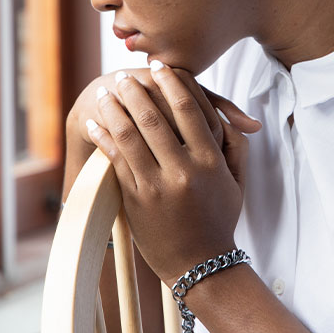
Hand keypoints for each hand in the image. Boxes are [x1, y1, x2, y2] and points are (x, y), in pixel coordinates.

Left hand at [86, 62, 250, 284]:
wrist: (200, 265)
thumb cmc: (219, 219)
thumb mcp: (236, 182)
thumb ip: (236, 146)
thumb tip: (232, 116)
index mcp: (210, 161)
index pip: (189, 109)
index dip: (172, 82)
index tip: (161, 66)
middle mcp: (183, 170)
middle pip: (154, 117)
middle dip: (136, 90)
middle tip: (124, 75)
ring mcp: (157, 185)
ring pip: (130, 135)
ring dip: (115, 109)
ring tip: (106, 93)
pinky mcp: (136, 199)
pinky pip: (116, 161)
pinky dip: (104, 138)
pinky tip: (96, 124)